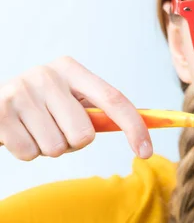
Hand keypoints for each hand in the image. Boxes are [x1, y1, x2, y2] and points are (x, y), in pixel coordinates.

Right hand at [0, 56, 152, 160]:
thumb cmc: (39, 105)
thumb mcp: (68, 99)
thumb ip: (96, 111)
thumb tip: (142, 136)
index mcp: (71, 68)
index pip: (114, 99)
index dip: (134, 127)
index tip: (146, 151)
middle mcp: (47, 75)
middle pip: (84, 135)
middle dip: (73, 142)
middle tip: (55, 129)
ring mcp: (21, 92)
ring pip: (56, 148)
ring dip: (48, 148)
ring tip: (33, 130)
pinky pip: (29, 154)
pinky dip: (26, 152)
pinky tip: (16, 133)